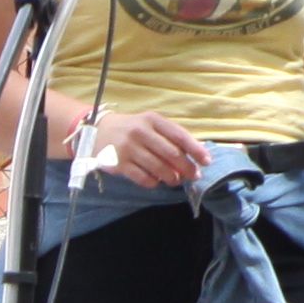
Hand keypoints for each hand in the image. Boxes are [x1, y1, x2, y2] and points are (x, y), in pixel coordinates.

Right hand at [78, 106, 210, 184]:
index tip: (206, 161)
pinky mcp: (118, 164)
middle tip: (194, 176)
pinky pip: (143, 178)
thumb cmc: (131, 128)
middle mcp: (140, 132)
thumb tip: (196, 153)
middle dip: (187, 168)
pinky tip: (157, 181)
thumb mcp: (150, 124)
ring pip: (159, 168)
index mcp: (152, 120)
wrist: (96, 131)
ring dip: (172, 178)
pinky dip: (154, 182)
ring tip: (176, 180)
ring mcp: (128, 148)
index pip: (180, 135)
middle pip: (171, 154)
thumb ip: (170, 136)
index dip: (195, 150)